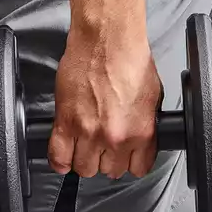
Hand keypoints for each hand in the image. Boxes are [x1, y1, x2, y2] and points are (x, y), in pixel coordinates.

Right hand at [47, 19, 162, 179]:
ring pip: (84, 168)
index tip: (125, 155)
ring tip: (85, 146)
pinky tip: (64, 156)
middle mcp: (115, 138)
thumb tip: (139, 137)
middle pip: (109, 170)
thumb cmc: (130, 60)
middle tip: (104, 144)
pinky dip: (60, 161)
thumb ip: (145, 124)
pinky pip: (58, 157)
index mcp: (141, 133)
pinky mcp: (65, 123)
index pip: (138, 168)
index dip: (130, 161)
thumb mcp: (153, 97)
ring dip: (84, 159)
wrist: (107, 40)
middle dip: (107, 159)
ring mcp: (88, 132)